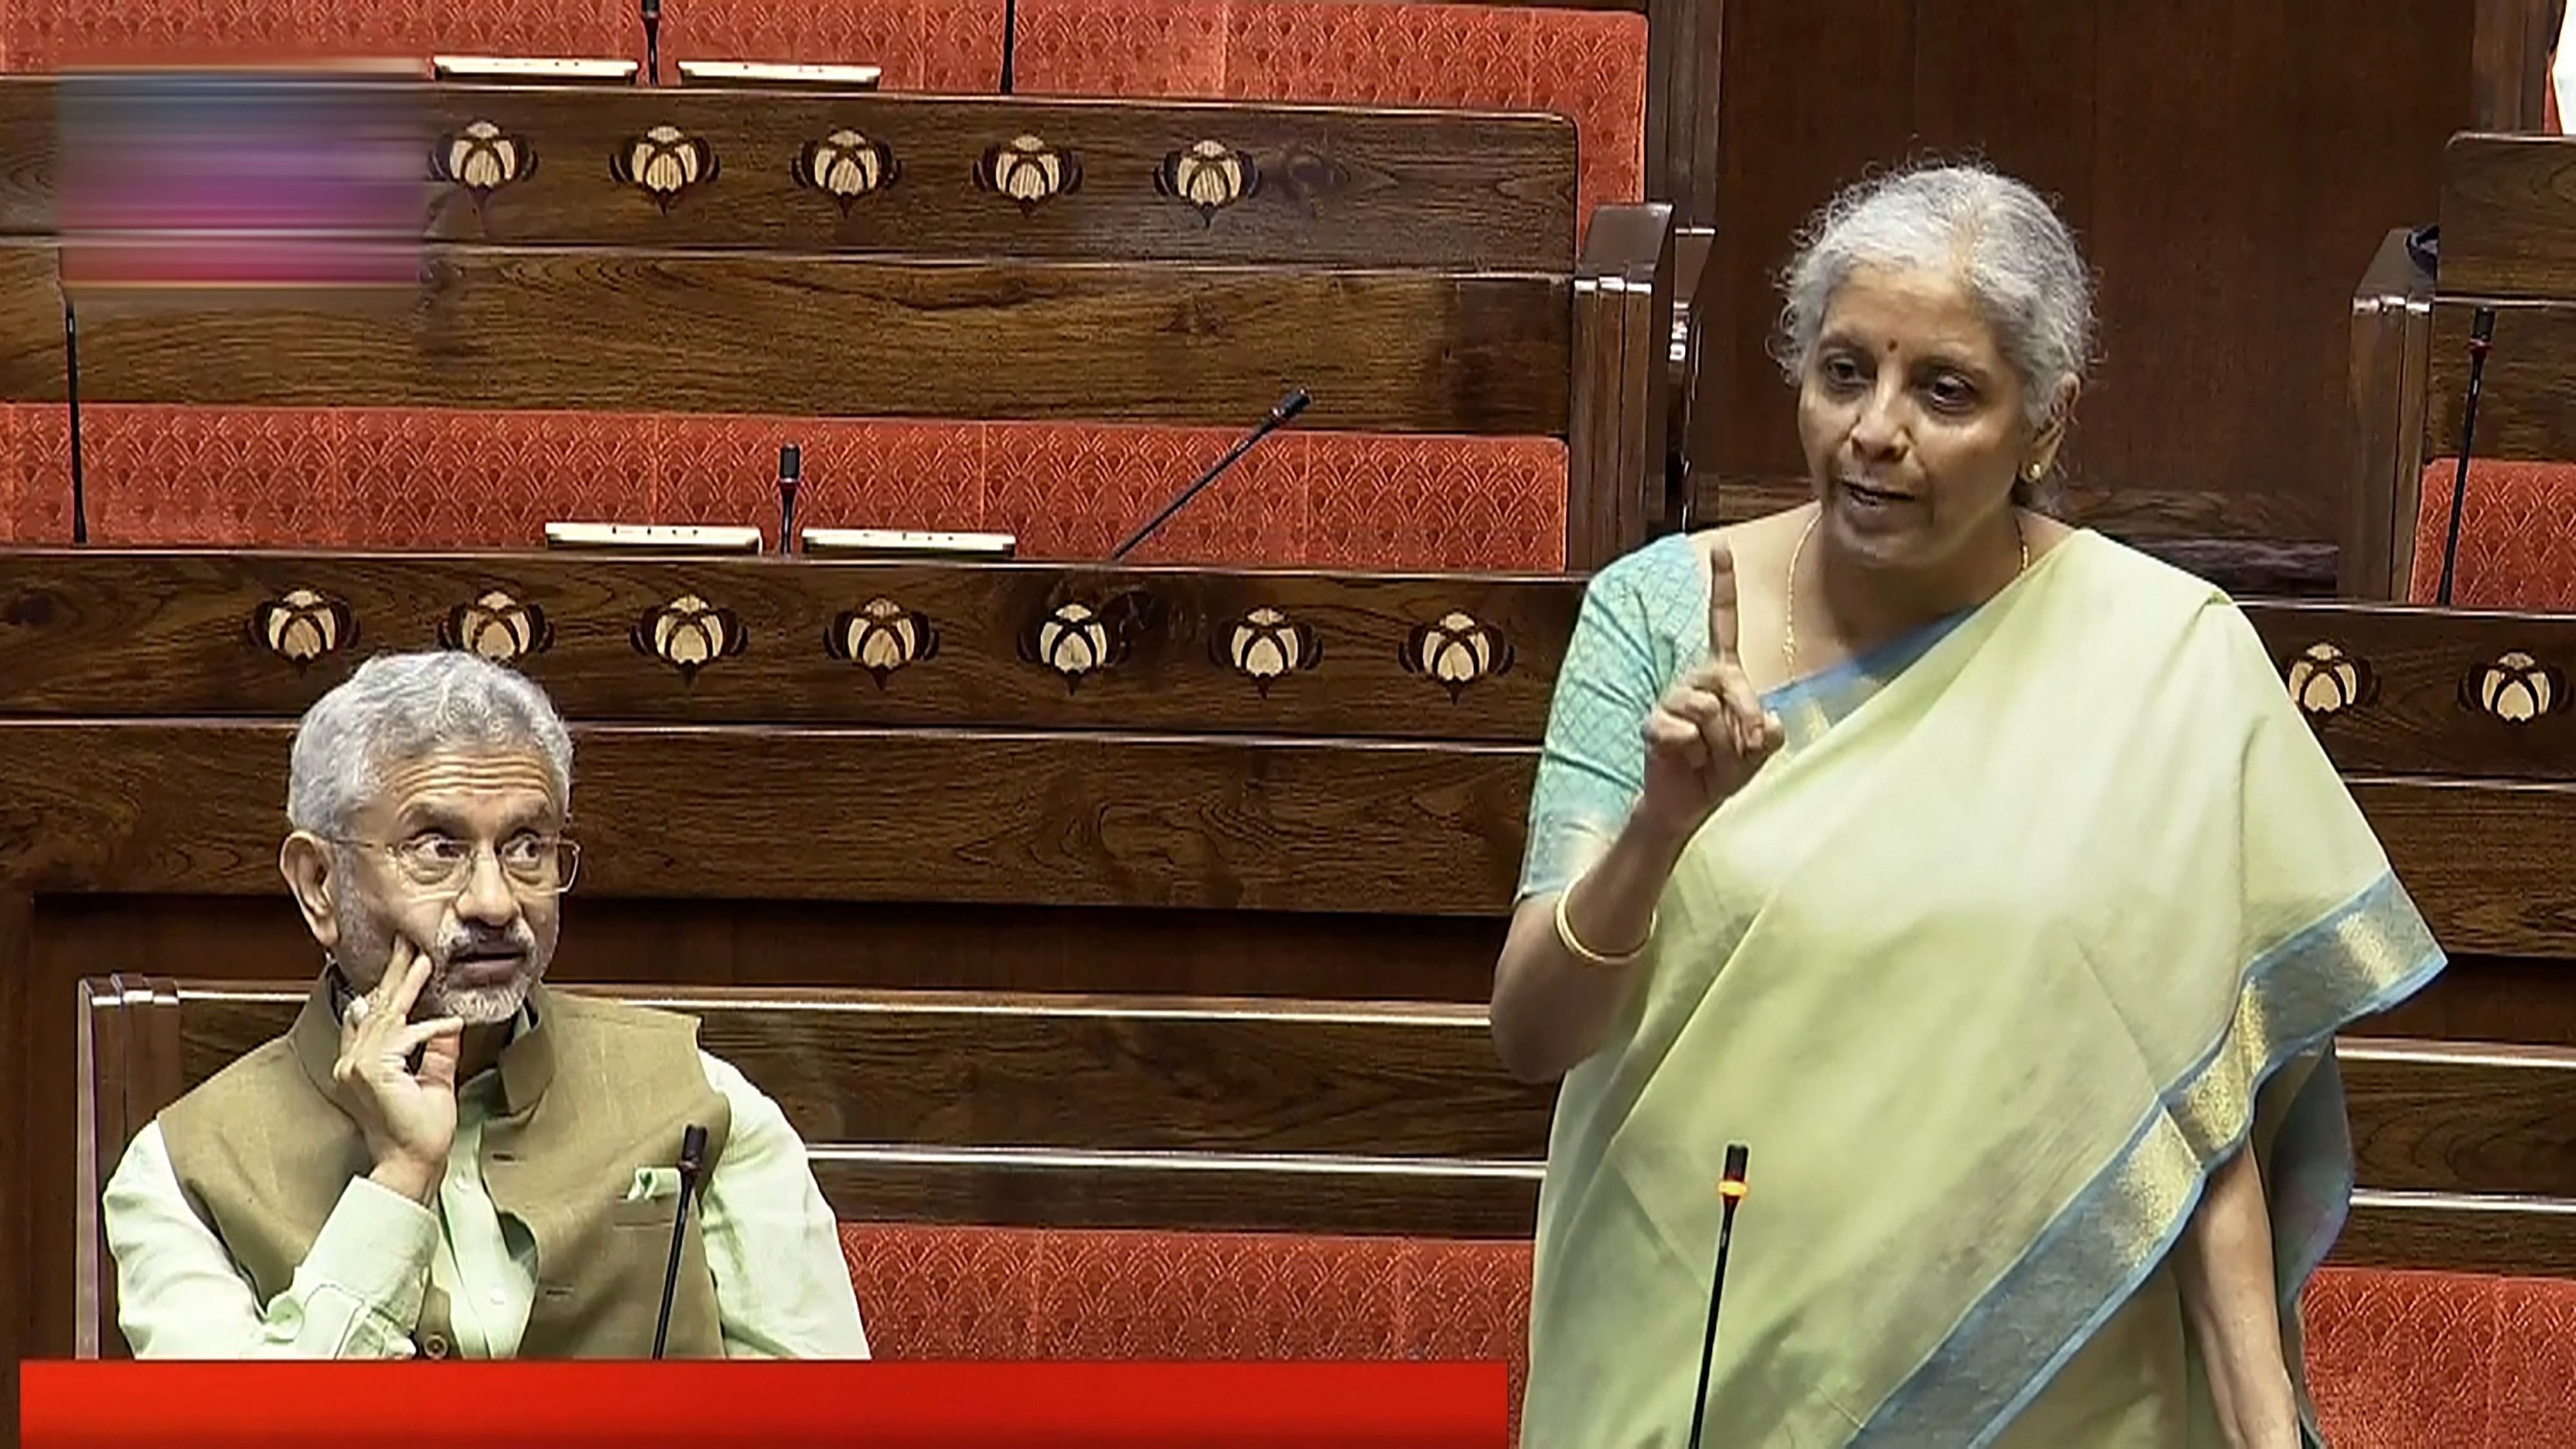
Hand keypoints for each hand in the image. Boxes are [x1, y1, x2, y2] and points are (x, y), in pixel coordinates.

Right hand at [331, 940, 463, 1203]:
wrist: (412, 1164)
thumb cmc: (419, 1133)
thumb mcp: (433, 1083)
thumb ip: (437, 1054)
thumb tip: (447, 1026)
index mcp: (360, 1066)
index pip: (371, 1017)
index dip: (386, 988)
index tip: (402, 963)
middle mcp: (351, 1064)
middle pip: (374, 1007)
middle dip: (394, 973)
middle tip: (408, 942)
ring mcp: (357, 1068)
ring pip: (386, 1016)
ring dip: (408, 985)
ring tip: (423, 958)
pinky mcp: (372, 1073)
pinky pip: (404, 1038)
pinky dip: (429, 1029)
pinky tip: (449, 1023)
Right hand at [1635, 538, 1783, 844]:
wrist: (1687, 803)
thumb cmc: (1721, 770)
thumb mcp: (1757, 754)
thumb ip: (1768, 736)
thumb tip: (1768, 722)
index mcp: (1722, 675)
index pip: (1722, 623)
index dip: (1722, 586)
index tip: (1721, 547)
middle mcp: (1695, 680)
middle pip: (1730, 680)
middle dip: (1745, 717)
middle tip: (1744, 747)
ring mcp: (1671, 700)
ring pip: (1709, 711)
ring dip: (1720, 746)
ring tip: (1708, 758)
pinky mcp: (1653, 724)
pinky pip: (1685, 734)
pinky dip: (1694, 755)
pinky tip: (1685, 761)